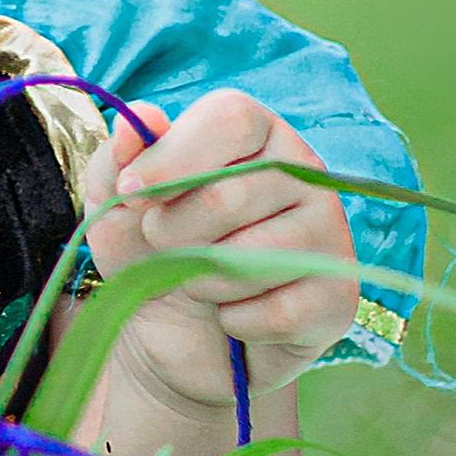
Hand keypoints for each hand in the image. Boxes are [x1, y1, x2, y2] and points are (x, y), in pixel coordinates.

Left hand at [85, 88, 359, 409]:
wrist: (176, 335)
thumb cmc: (149, 251)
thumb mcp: (116, 204)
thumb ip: (119, 159)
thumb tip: (134, 124)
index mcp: (257, 132)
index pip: (230, 119)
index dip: (173, 158)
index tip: (131, 194)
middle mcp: (305, 172)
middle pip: (229, 195)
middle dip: (173, 234)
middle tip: (163, 247)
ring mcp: (330, 234)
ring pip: (251, 260)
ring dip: (203, 282)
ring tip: (202, 282)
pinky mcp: (338, 298)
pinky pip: (276, 313)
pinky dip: (236, 321)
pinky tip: (234, 315)